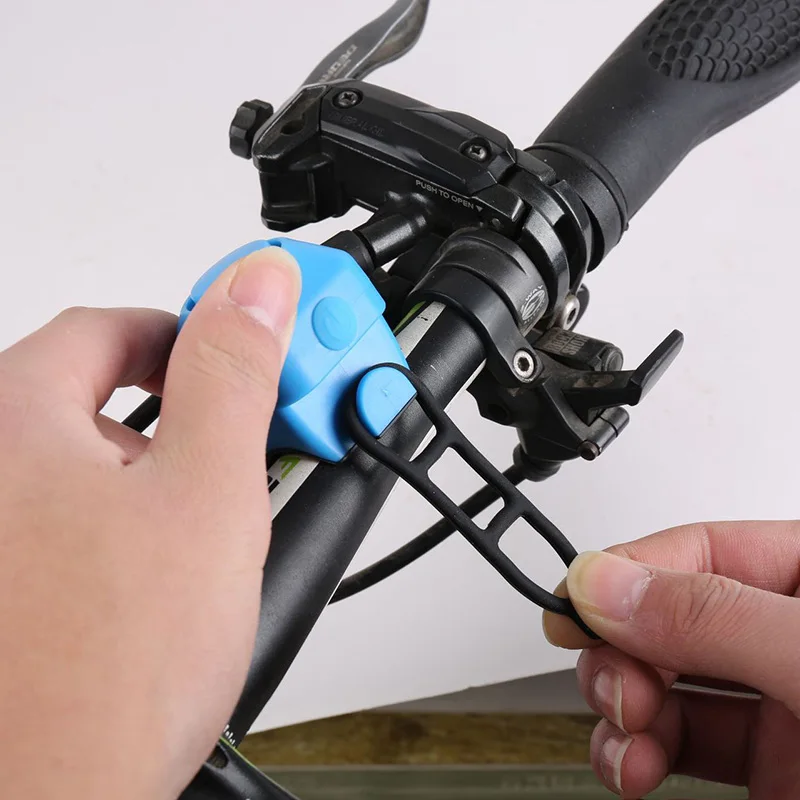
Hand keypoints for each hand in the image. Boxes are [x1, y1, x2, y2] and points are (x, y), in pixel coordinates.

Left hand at [0, 246, 299, 798]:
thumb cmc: (102, 672)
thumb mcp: (205, 493)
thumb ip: (232, 375)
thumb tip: (255, 286)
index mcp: (14, 420)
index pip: (116, 328)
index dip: (198, 330)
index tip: (252, 345)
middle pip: (105, 392)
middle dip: (191, 408)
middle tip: (251, 434)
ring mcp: (2, 529)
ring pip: (99, 461)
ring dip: (169, 467)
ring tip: (221, 512)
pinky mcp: (18, 584)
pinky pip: (85, 517)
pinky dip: (139, 516)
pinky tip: (172, 562)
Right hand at [543, 521, 799, 798]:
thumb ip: (714, 618)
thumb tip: (606, 584)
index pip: (703, 549)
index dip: (629, 572)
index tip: (574, 605)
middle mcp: (786, 638)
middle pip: (667, 615)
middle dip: (622, 649)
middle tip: (614, 682)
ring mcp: (781, 704)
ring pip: (664, 680)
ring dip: (621, 705)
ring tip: (624, 728)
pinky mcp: (770, 766)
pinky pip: (681, 741)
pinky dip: (639, 751)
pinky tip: (633, 763)